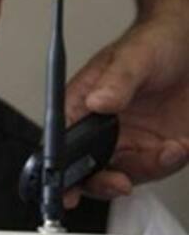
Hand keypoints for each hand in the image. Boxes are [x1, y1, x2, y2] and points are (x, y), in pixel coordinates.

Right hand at [64, 17, 188, 206]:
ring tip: (168, 150)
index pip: (59, 145)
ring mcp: (128, 140)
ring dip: (146, 170)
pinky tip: (178, 147)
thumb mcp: (133, 57)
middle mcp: (100, 129)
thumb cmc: (153, 43)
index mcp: (81, 106)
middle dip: (102, 183)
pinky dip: (169, 164)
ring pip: (125, 175)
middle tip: (119, 182)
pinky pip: (156, 169)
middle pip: (87, 170)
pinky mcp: (155, 147)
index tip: (66, 191)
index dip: (58, 172)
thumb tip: (97, 101)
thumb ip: (116, 81)